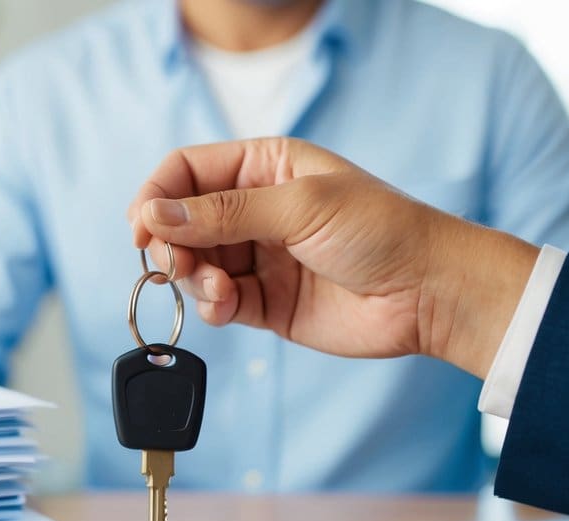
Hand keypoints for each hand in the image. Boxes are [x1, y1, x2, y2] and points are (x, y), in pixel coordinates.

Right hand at [126, 138, 538, 377]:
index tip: (140, 226)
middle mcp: (257, 210)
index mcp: (266, 166)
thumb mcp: (299, 206)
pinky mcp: (265, 303)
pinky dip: (211, 306)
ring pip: (196, 265)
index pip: (188, 171)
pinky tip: (225, 306)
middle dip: (172, 243)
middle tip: (174, 263)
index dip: (158, 195)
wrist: (427, 293)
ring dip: (192, 278)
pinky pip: (217, 302)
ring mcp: (260, 257)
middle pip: (183, 221)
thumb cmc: (381, 231)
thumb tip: (156, 214)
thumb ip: (223, 212)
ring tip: (218, 289)